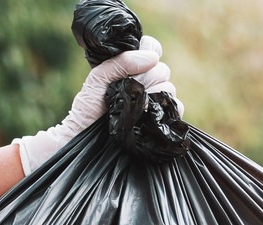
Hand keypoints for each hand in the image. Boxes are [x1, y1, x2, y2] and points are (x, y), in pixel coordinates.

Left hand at [15, 36, 182, 173]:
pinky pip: (177, 108)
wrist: (85, 139)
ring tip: (136, 106)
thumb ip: (120, 62)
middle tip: (130, 90)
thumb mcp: (98, 79)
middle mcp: (146, 82)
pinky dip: (168, 109)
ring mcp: (155, 101)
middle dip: (147, 78)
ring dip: (154, 94)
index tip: (141, 63)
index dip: (150, 51)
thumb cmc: (87, 109)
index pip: (152, 48)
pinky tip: (151, 114)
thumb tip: (151, 58)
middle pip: (163, 69)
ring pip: (169, 87)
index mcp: (132, 68)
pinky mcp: (161, 120)